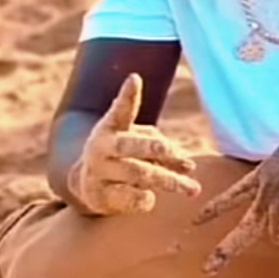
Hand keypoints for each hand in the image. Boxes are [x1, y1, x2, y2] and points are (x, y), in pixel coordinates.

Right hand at [68, 74, 199, 214]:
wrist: (85, 184)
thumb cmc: (121, 156)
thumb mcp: (137, 144)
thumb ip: (164, 149)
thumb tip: (189, 166)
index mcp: (111, 127)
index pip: (120, 109)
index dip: (128, 95)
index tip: (134, 79)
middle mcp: (102, 147)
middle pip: (132, 145)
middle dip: (154, 147)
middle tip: (169, 149)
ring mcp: (99, 172)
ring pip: (138, 174)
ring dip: (168, 180)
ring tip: (192, 188)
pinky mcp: (101, 197)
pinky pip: (130, 198)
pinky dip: (145, 198)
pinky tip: (150, 197)